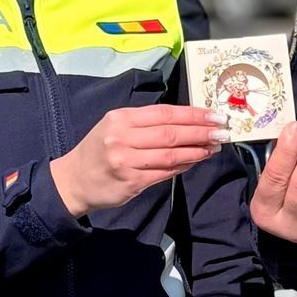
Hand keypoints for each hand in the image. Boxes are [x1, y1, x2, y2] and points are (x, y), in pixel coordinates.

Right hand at [50, 105, 226, 216]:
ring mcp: (126, 161)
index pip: (165, 113)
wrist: (73, 180)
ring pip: (171, 154)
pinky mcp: (131, 182)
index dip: (193, 114)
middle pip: (171, 133)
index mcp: (121, 118)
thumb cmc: (99, 150)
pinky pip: (164, 172)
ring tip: (214, 147)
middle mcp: (122, 137)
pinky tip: (196, 160)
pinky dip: (183, 166)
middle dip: (201, 131)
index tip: (215, 115)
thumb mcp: (115, 126)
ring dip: (197, 150)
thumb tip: (187, 120)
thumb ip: (145, 122)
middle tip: (223, 131)